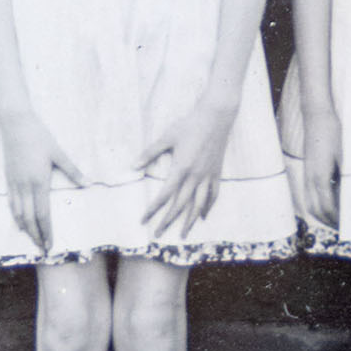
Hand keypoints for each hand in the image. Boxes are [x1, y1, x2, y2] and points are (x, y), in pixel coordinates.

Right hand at [0, 112, 86, 252]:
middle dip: (36, 235)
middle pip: (29, 218)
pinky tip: (19, 222)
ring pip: (18, 212)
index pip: (43, 214)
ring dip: (25, 228)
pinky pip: (11, 202)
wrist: (15, 124)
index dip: (46, 231)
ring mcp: (14, 183)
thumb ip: (73, 170)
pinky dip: (15, 215)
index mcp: (39, 181)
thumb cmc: (39, 137)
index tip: (50, 244)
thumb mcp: (59, 153)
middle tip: (43, 249)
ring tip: (32, 239)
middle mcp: (24, 186)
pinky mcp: (8, 178)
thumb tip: (88, 184)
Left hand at [138, 100, 237, 239]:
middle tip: (159, 233)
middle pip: (181, 204)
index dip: (153, 209)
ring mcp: (208, 175)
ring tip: (183, 233)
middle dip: (168, 221)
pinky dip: (208, 207)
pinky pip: (213, 194)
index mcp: (181, 168)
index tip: (143, 220)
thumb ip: (150, 153)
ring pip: (199, 204)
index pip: (164, 195)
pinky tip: (203, 216)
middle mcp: (195, 175)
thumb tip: (133, 166)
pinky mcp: (216, 173)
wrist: (216, 117)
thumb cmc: (189, 125)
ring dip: (190, 220)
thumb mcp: (167, 137)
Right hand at [298, 107, 342, 229]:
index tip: (346, 224)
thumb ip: (345, 175)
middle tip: (342, 227)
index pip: (326, 207)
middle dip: (327, 220)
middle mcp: (311, 178)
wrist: (317, 116)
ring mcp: (307, 174)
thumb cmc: (333, 133)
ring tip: (335, 218)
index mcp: (320, 177)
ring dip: (321, 213)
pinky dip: (319, 201)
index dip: (336, 218)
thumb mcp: (344, 155)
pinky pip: (310, 192)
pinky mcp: (308, 169)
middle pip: (315, 209)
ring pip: (310, 202)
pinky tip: (331, 199)